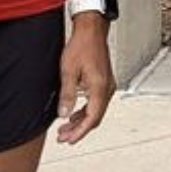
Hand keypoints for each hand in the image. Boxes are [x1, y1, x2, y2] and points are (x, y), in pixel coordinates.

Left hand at [55, 16, 114, 144]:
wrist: (91, 31)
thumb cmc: (81, 46)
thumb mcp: (68, 71)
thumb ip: (67, 95)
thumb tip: (64, 114)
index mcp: (99, 88)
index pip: (92, 118)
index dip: (80, 132)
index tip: (68, 140)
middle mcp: (107, 89)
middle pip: (95, 117)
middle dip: (79, 130)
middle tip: (63, 137)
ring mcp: (107, 86)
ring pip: (96, 111)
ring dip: (81, 121)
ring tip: (66, 128)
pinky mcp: (104, 82)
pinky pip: (96, 103)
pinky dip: (85, 111)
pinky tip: (74, 114)